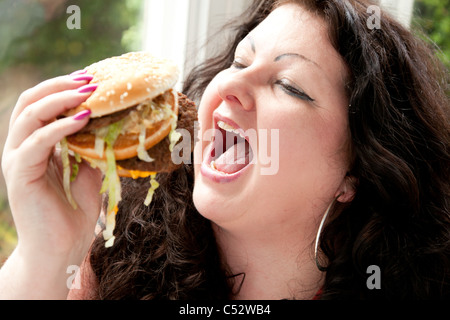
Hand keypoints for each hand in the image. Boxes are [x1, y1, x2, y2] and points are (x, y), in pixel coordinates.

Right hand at [2, 73, 102, 262]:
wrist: (61, 248)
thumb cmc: (74, 211)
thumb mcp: (88, 171)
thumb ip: (91, 147)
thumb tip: (111, 124)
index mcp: (35, 144)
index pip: (42, 104)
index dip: (64, 88)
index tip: (92, 78)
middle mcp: (21, 146)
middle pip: (30, 101)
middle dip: (59, 85)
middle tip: (90, 79)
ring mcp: (17, 159)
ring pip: (29, 115)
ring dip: (59, 99)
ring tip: (89, 92)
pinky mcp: (19, 173)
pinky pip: (36, 141)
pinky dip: (59, 127)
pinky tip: (83, 118)